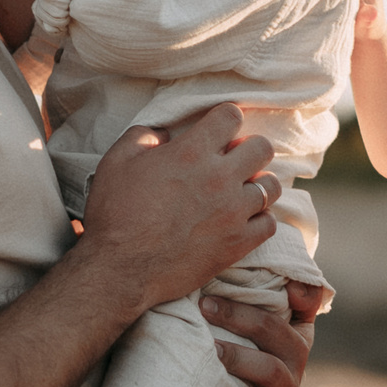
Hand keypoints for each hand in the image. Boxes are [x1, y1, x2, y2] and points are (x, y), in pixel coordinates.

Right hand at [79, 105, 277, 307]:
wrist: (120, 269)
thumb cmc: (114, 214)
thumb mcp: (116, 161)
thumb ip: (143, 137)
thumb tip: (165, 133)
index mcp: (191, 153)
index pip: (231, 116)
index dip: (226, 119)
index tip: (219, 130)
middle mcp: (219, 178)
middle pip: (262, 148)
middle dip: (249, 148)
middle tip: (234, 160)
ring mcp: (233, 212)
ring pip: (271, 186)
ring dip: (258, 184)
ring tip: (240, 191)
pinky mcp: (238, 243)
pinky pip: (270, 223)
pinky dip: (260, 219)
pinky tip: (243, 220)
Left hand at [205, 281, 324, 386]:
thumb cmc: (224, 361)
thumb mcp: (228, 329)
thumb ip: (228, 303)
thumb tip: (203, 275)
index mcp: (291, 329)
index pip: (308, 303)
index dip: (303, 292)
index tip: (285, 284)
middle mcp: (295, 358)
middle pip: (277, 331)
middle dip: (239, 316)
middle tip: (203, 306)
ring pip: (271, 369)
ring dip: (239, 357)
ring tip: (211, 352)